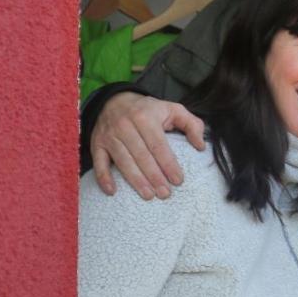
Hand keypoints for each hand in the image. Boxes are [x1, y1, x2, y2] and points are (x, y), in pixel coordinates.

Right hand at [91, 93, 205, 198]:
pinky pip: (99, 162)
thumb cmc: (149, 110)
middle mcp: (125, 125)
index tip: (178, 180)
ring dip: (135, 180)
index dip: (168, 164)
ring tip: (148, 195)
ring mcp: (109, 135)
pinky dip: (103, 177)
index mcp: (145, 117)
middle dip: (154, 177)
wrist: (115, 100)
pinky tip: (112, 191)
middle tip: (165, 194)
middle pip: (141, 156)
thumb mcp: (173, 109)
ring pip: (123, 161)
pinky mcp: (97, 143)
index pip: (158, 145)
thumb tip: (201, 146)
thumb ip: (192, 125)